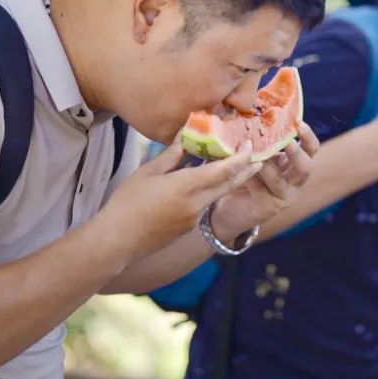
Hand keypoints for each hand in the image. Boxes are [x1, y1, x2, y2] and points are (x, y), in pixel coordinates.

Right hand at [101, 140, 262, 257]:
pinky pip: (207, 204)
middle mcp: (197, 203)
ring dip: (230, 180)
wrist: (117, 241)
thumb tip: (185, 136)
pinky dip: (213, 191)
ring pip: (219, 194)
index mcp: (187, 186)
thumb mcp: (148, 172)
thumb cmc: (127, 203)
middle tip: (259, 155)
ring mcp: (194, 218)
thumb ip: (172, 155)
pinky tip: (207, 183)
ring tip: (236, 164)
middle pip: (230, 184)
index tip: (250, 143)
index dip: (242, 156)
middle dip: (247, 169)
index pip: (225, 170)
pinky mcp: (188, 227)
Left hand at [211, 122, 320, 240]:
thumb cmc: (247, 174)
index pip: (311, 149)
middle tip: (288, 143)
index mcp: (295, 164)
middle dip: (297, 154)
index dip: (308, 136)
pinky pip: (260, 189)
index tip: (298, 123)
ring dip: (266, 165)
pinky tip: (239, 169)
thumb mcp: (257, 154)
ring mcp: (284, 196)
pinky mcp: (268, 207)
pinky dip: (249, 176)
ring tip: (253, 154)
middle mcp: (295, 181)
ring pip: (280, 180)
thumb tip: (251, 115)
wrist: (232, 208)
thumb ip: (260, 140)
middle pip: (306, 167)